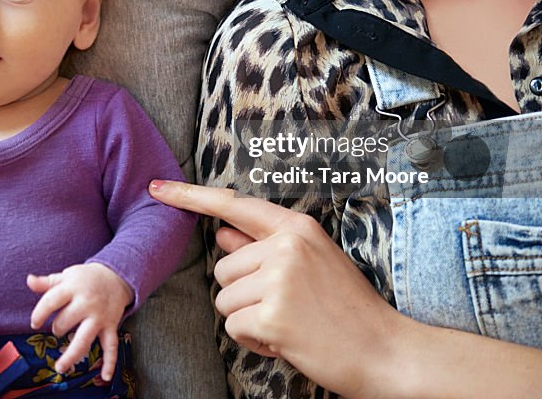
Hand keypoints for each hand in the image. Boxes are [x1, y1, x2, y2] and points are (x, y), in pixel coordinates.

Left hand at [27, 263, 133, 381]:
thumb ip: (47, 282)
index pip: (51, 301)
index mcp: (73, 288)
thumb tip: (29, 280)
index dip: (39, 314)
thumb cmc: (86, 279)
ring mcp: (99, 316)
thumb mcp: (67, 276)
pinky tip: (105, 377)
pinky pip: (111, 346)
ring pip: (84, 339)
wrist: (116, 276)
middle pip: (65, 322)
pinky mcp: (111, 326)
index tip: (34, 323)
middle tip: (59, 328)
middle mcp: (87, 303)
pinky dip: (110, 363)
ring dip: (71, 355)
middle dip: (57, 329)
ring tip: (60, 367)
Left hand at [148, 179, 404, 397]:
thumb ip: (264, 244)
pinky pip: (234, 326)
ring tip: (288, 323)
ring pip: (224, 299)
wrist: (385, 351)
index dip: (190, 197)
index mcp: (297, 228)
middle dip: (243, 293)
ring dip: (247, 318)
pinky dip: (253, 340)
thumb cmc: (347, 308)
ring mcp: (280, 279)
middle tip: (287, 307)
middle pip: (223, 267)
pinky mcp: (273, 315)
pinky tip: (286, 340)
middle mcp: (286, 246)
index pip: (233, 205)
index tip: (156, 189)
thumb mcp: (312, 263)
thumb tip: (222, 230)